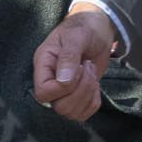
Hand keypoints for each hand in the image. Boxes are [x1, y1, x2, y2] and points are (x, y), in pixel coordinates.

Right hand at [30, 6, 115, 120]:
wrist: (97, 29)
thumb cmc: (83, 28)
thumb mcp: (76, 36)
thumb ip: (69, 56)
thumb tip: (64, 81)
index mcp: (43, 66)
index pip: (43, 93)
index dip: (63, 88)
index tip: (78, 67)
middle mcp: (50, 82)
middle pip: (59, 107)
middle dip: (81, 90)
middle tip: (87, 67)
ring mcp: (64, 92)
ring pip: (72, 113)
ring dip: (88, 93)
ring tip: (90, 72)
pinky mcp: (78, 96)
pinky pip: (84, 113)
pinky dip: (94, 101)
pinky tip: (94, 84)